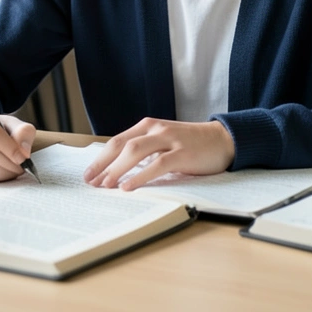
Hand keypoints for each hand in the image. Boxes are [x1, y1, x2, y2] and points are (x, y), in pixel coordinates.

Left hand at [83, 118, 234, 190]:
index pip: (117, 141)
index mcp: (148, 125)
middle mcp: (156, 129)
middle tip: (90, 181)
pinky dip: (140, 176)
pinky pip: (157, 165)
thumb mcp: (164, 141)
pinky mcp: (183, 153)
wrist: (223, 139)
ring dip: (117, 169)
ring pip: (135, 152)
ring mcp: (170, 140)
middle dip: (103, 164)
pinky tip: (128, 186)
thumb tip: (118, 169)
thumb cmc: (191, 144)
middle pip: (121, 145)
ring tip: (105, 185)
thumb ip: (145, 149)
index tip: (88, 174)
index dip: (101, 158)